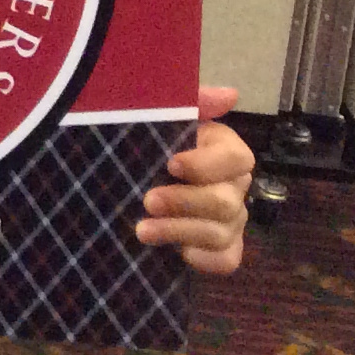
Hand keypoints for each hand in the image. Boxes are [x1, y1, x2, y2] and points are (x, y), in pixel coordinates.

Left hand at [135, 85, 254, 274]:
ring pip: (222, 233)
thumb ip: (189, 101)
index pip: (237, 158)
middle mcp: (232, 185)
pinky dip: (205, 259)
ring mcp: (230, 220)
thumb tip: (229, 94)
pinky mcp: (221, 248)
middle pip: (226, 201)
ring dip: (180, 231)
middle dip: (184, 203)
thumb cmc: (140, 141)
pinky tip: (179, 253)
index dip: (206, 164)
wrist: (117, 178)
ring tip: (142, 230)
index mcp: (221, 150)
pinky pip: (227, 260)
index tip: (170, 164)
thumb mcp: (154, 116)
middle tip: (147, 200)